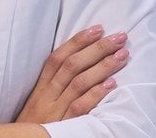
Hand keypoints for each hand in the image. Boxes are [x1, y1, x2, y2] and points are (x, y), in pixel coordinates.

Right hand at [15, 25, 129, 123]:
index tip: (98, 28)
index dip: (78, 41)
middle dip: (97, 48)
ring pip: (78, 83)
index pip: (57, 58)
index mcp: (40, 89)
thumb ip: (54, 85)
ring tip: (122, 55)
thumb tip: (80, 62)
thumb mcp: (39, 104)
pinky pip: (80, 108)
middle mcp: (46, 97)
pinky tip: (111, 84)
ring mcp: (54, 112)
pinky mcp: (62, 127)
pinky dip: (95, 94)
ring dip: (102, 66)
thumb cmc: (33, 127)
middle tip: (119, 37)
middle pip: (71, 66)